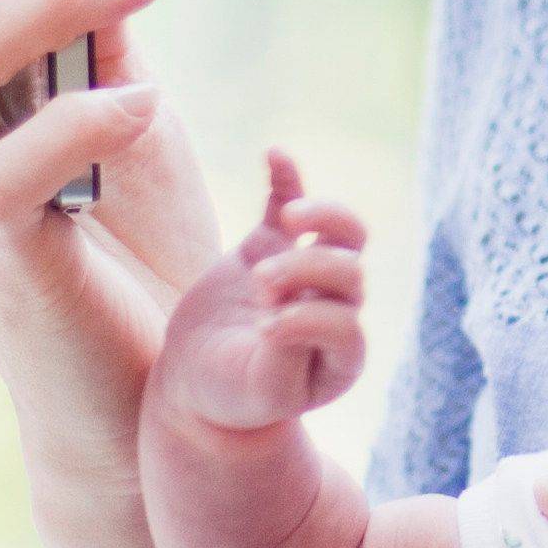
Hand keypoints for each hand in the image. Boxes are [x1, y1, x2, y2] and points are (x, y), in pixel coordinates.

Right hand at [151, 154, 371, 432]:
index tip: (266, 329)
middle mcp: (336, 309)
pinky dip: (287, 178)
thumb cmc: (232, 393)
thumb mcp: (261, 388)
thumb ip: (286, 352)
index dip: (311, 319)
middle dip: (307, 271)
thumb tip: (290, 308)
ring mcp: (307, 272)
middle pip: (350, 273)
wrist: (197, 381)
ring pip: (343, 233)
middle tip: (261, 284)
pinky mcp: (273, 245)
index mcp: (342, 355)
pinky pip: (289, 203)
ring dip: (324, 218)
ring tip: (291, 220)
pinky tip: (274, 154)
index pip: (347, 324)